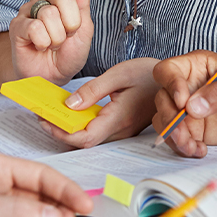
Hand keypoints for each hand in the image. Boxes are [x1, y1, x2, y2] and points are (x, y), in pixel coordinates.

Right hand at [9, 0, 93, 84]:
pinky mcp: (17, 26)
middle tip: (68, 35)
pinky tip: (41, 47)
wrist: (53, 76)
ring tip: (54, 43)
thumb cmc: (69, 53)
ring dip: (58, 36)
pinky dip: (45, 42)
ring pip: (49, 14)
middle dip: (71, 21)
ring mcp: (28, 11)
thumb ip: (83, 4)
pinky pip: (35, 28)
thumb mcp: (85, 29)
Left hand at [39, 57, 160, 148]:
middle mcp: (120, 130)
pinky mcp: (123, 126)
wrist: (174, 81)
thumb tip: (69, 105)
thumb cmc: (148, 74)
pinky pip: (97, 131)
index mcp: (119, 118)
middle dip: (60, 131)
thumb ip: (92, 91)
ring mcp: (122, 131)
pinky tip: (72, 111)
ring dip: (70, 129)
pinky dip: (81, 124)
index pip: (85, 138)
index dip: (62, 133)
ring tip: (52, 112)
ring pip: (90, 138)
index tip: (44, 120)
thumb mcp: (118, 74)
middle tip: (42, 115)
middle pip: (84, 141)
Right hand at [150, 50, 216, 157]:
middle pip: (162, 99)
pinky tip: (199, 150)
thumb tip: (192, 106)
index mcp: (198, 66)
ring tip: (193, 145)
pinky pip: (177, 138)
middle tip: (185, 133)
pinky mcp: (195, 129)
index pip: (168, 70)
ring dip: (174, 136)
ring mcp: (190, 110)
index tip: (183, 102)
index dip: (170, 85)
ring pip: (165, 120)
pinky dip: (183, 146)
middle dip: (170, 118)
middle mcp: (189, 86)